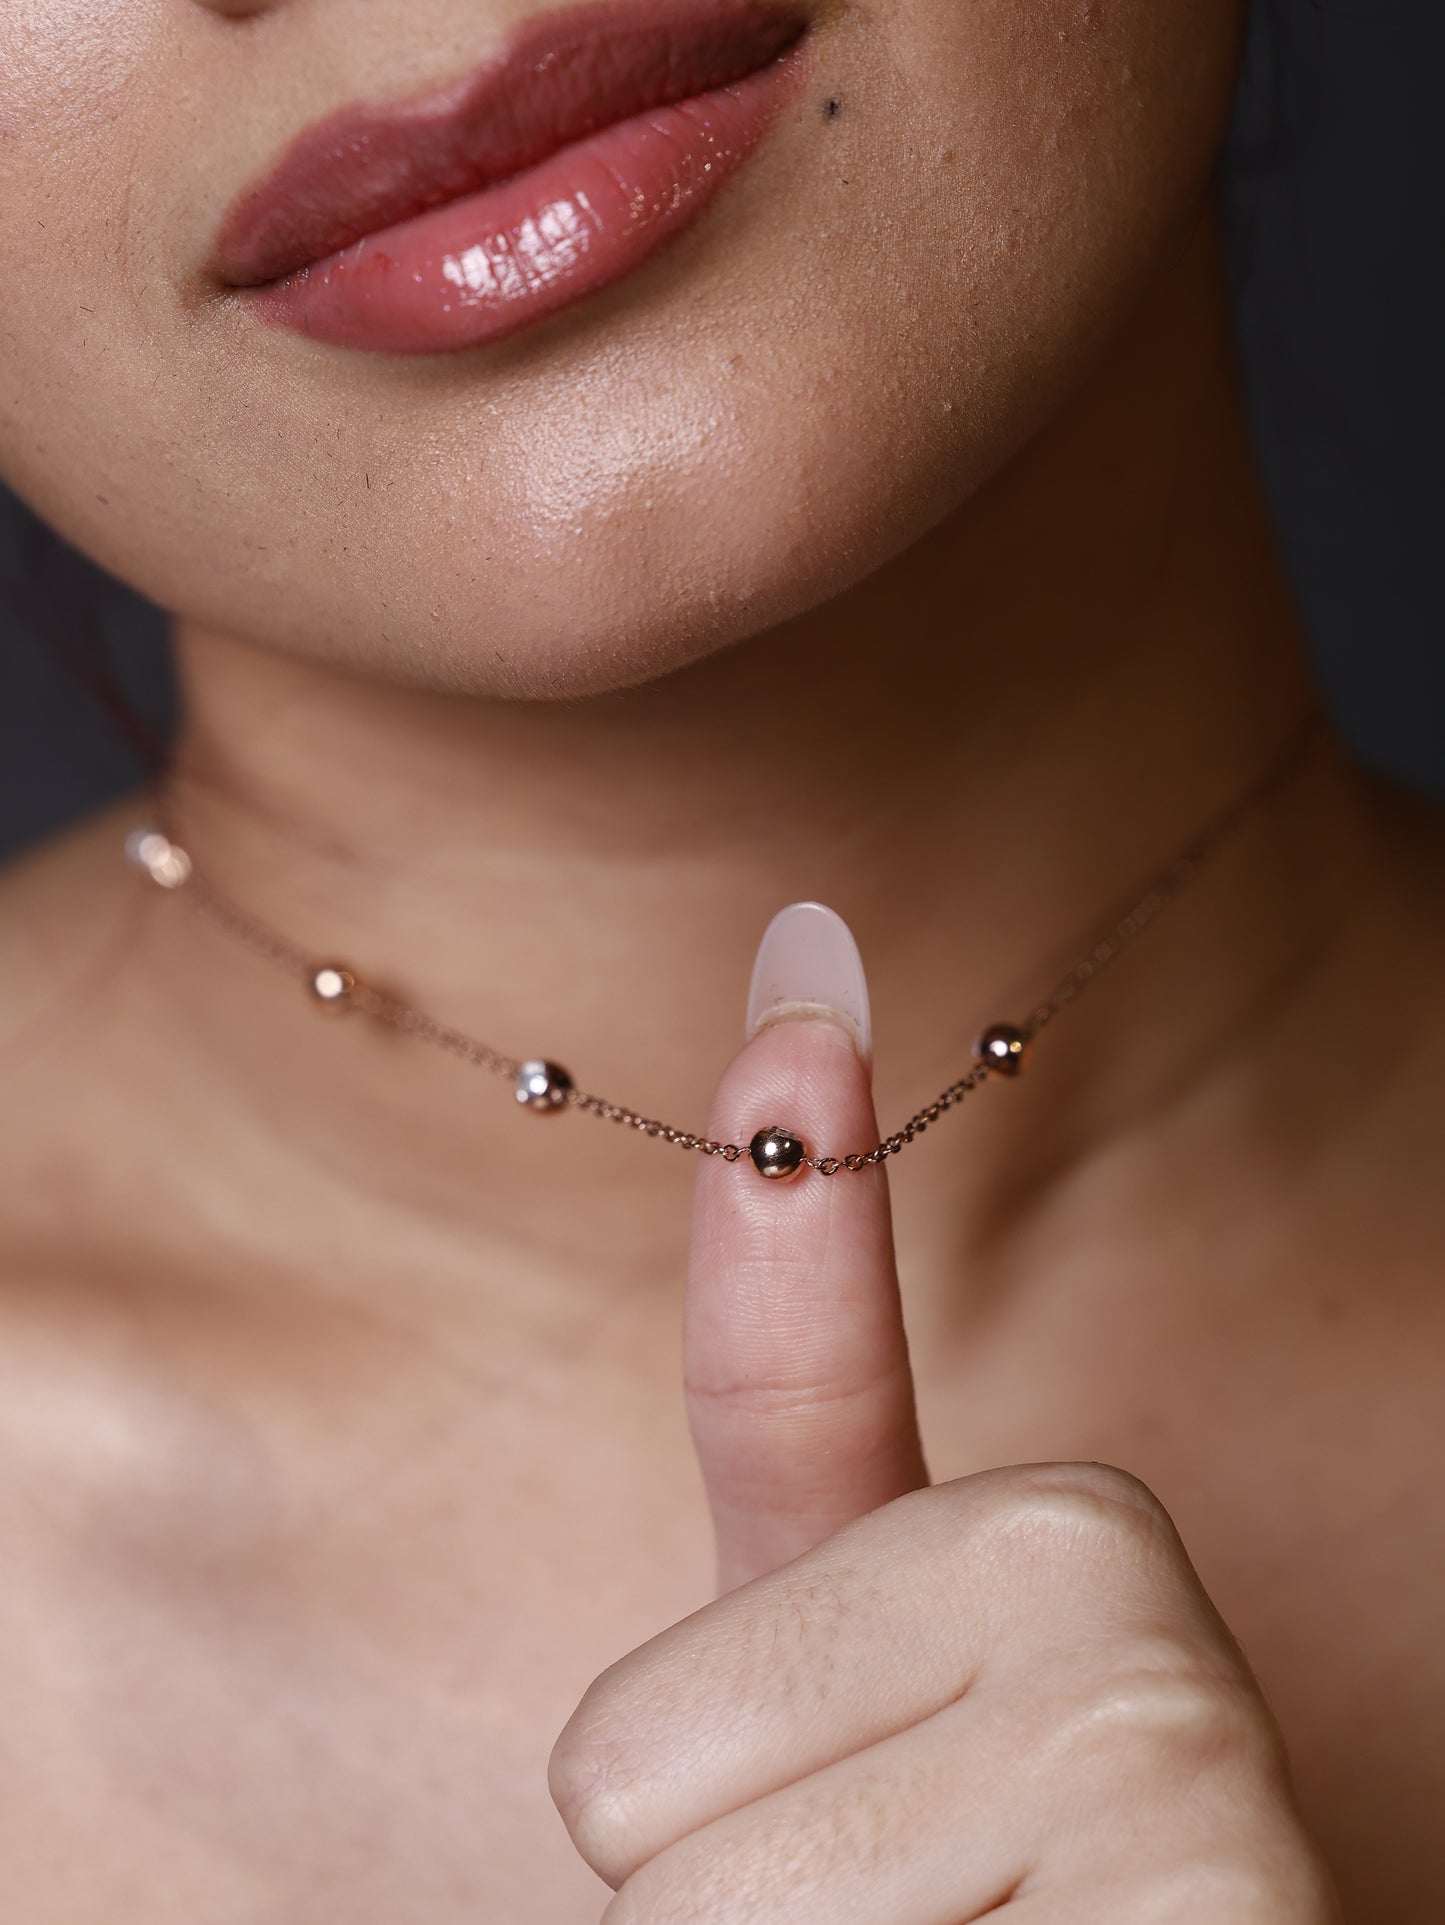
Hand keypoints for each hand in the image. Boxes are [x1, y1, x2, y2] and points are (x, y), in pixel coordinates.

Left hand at [550, 907, 1339, 1920]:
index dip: (788, 1194)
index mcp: (1039, 1523)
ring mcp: (1165, 1749)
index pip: (780, 1407)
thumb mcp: (847, 1677)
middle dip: (716, 1888)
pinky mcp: (1203, 1913)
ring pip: (690, 1906)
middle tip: (905, 1911)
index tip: (796, 991)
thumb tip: (785, 1049)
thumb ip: (790, 1415)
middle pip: (630, 1773)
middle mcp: (1117, 1589)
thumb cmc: (968, 1880)